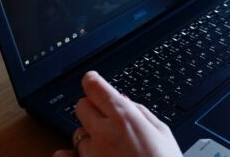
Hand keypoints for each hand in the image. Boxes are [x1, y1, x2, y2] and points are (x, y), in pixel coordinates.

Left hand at [53, 71, 181, 156]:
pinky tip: (70, 154)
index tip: (92, 80)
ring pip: (77, 133)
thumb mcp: (162, 132)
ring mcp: (92, 154)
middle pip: (81, 106)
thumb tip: (124, 101)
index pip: (95, 87)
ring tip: (107, 145)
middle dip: (91, 107)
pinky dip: (69, 155)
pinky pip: (66, 156)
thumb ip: (140, 112)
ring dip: (89, 136)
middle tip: (104, 114)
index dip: (92, 80)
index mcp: (124, 117)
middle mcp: (103, 133)